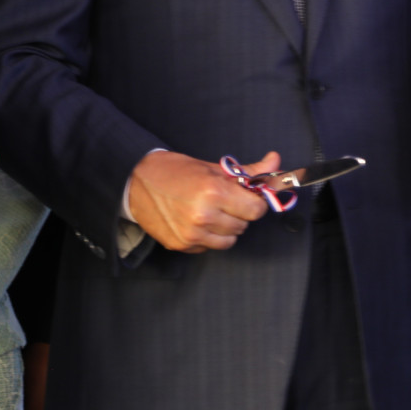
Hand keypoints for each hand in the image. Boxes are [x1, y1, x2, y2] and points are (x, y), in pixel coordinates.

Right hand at [127, 150, 276, 252]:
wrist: (135, 181)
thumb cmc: (175, 171)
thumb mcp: (213, 167)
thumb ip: (248, 170)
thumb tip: (274, 162)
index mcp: (214, 192)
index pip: (256, 209)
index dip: (256, 202)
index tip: (249, 196)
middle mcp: (203, 217)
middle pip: (243, 225)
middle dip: (240, 213)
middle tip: (226, 200)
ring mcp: (192, 235)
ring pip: (229, 240)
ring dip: (227, 227)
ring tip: (212, 211)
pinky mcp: (182, 246)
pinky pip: (210, 247)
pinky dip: (210, 236)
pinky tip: (198, 221)